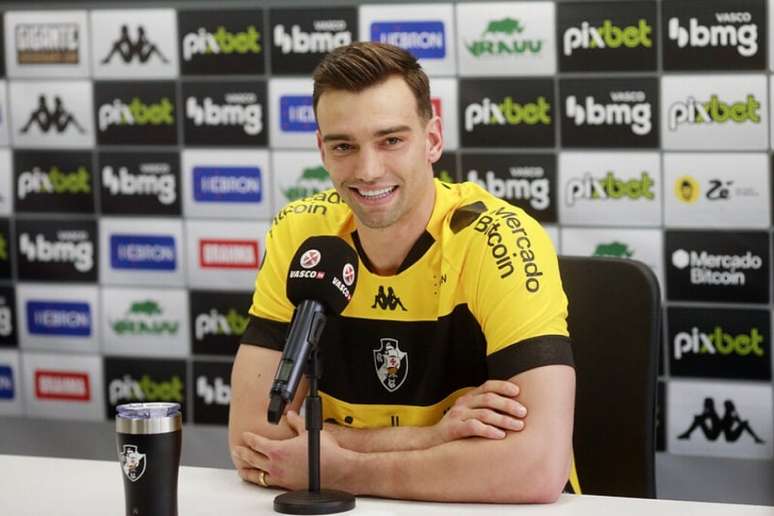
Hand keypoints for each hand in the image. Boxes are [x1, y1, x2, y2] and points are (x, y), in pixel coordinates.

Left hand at [232, 411, 354, 490]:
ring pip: (256, 474)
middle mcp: (276, 465)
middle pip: (251, 458)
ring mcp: (280, 477)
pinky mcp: (286, 486)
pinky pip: (266, 483)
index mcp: (278, 450)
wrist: (336, 470)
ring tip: (241, 467)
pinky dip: (259, 480)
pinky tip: (259, 479)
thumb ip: (297, 421)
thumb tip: (291, 415)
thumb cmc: (325, 452)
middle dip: (242, 453)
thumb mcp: (309, 430)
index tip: (245, 436)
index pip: (256, 443)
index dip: (248, 438)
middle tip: (236, 450)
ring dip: (246, 470)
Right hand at [433, 380, 526, 444]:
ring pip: (485, 413)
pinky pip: (474, 427)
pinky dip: (489, 430)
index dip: (503, 386)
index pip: (487, 386)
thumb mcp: (469, 415)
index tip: (518, 391)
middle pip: (489, 399)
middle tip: (524, 413)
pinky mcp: (454, 429)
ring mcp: (457, 415)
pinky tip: (501, 435)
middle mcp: (463, 403)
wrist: (431, 442)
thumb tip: (513, 411)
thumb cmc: (456, 430)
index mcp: (468, 397)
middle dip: (508, 405)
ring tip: (518, 426)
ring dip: (504, 419)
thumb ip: (485, 410)